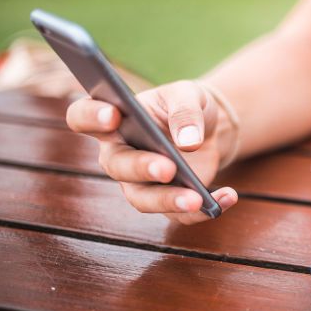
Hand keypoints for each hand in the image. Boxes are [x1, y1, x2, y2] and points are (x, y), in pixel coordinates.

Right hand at [66, 80, 238, 223]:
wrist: (209, 128)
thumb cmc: (186, 106)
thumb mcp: (189, 95)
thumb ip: (185, 111)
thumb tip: (188, 142)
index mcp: (114, 118)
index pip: (83, 117)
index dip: (91, 117)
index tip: (112, 115)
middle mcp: (119, 154)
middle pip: (117, 166)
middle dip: (141, 168)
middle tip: (167, 168)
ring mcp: (139, 182)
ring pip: (142, 199)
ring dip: (169, 201)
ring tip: (197, 199)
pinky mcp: (165, 202)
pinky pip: (179, 214)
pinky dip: (205, 210)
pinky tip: (228, 197)